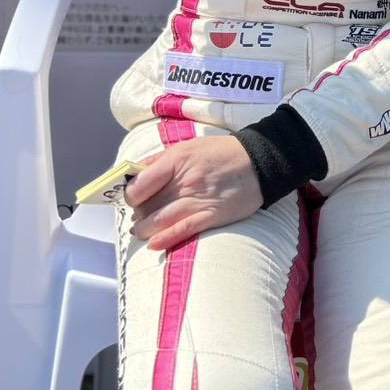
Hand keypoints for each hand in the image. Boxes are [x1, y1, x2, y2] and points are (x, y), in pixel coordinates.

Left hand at [125, 135, 263, 252]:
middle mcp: (184, 181)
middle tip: (138, 216)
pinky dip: (164, 239)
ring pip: (159, 221)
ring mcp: (198, 200)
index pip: (139, 185)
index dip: (131, 196)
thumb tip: (136, 173)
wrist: (258, 162)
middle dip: (138, 214)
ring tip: (141, 231)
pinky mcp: (212, 216)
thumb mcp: (189, 146)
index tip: (134, 198)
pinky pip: (182, 230)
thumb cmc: (221, 153)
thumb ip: (161, 160)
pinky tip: (154, 244)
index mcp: (176, 160)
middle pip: (147, 206)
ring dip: (145, 230)